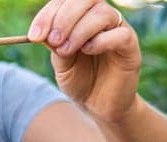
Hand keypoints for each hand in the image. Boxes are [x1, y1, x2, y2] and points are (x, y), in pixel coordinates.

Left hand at [26, 0, 141, 122]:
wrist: (99, 105)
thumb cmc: (80, 80)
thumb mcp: (60, 61)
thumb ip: (54, 43)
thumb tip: (44, 31)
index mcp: (82, 16)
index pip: (66, 1)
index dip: (48, 14)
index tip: (34, 36)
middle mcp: (102, 18)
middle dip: (63, 18)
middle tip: (53, 40)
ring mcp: (118, 30)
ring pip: (102, 13)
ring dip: (78, 30)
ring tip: (66, 50)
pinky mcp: (131, 47)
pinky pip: (120, 35)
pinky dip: (100, 41)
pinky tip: (88, 51)